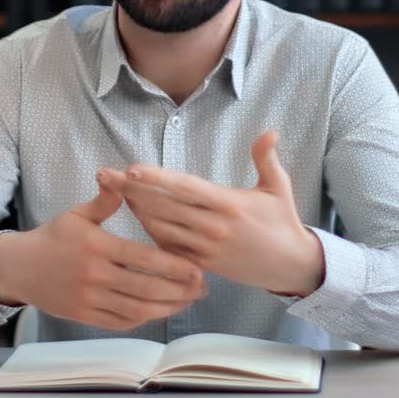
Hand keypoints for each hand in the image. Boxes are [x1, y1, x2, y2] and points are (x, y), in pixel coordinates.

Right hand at [0, 176, 208, 330]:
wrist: (20, 268)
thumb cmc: (53, 238)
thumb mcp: (77, 214)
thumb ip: (104, 201)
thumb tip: (123, 179)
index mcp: (97, 247)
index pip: (143, 259)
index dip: (174, 266)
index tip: (196, 268)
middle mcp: (95, 275)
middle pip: (146, 288)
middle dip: (179, 290)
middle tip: (201, 287)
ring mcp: (89, 299)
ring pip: (137, 310)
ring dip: (167, 308)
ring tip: (188, 301)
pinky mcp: (85, 316)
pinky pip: (121, 321)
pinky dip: (144, 319)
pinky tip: (160, 311)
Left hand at [101, 131, 324, 296]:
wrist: (291, 266)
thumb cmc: (283, 222)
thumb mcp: (278, 187)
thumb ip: (266, 159)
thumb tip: (270, 131)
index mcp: (228, 203)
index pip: (186, 187)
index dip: (157, 178)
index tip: (131, 169)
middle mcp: (214, 226)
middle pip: (165, 206)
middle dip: (133, 190)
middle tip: (106, 176)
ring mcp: (206, 248)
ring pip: (161, 229)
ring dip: (137, 210)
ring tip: (115, 192)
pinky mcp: (203, 265)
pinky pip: (170, 250)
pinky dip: (151, 234)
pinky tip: (136, 219)